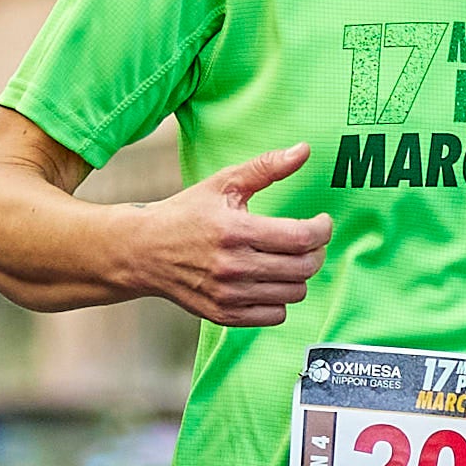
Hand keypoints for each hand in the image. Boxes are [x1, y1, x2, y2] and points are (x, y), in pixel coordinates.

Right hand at [122, 144, 329, 325]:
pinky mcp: (225, 315)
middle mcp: (233, 266)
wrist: (143, 251)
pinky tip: (268, 281)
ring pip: (294, 293)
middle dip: (316, 252)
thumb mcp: (222, 183)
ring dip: (299, 276)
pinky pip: (276, 315)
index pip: (300, 238)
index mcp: (235, 230)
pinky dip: (280, 299)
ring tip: (285, 259)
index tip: (321, 223)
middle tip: (309, 241)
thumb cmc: (185, 214)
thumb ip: (266, 167)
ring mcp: (228, 295)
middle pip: (303, 268)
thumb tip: (304, 150)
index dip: (322, 230)